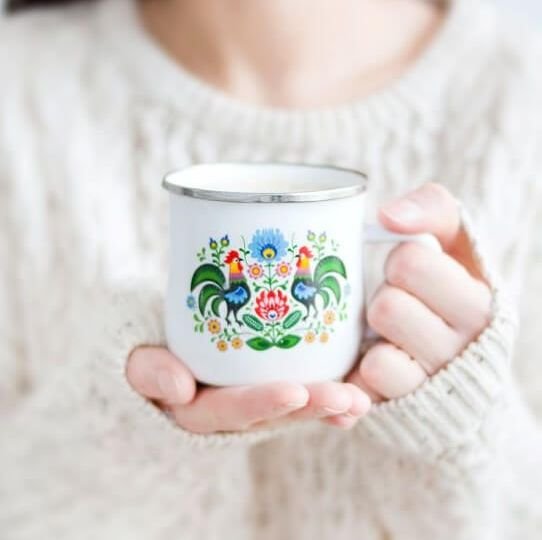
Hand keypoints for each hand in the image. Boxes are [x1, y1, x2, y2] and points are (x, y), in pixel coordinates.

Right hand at [126, 347, 370, 433]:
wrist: (159, 344)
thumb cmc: (144, 345)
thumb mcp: (133, 355)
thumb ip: (146, 370)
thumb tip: (178, 389)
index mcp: (194, 406)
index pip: (227, 410)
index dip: (259, 403)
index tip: (294, 391)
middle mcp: (227, 410)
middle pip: (270, 413)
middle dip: (309, 407)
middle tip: (346, 399)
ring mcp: (250, 400)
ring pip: (291, 408)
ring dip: (328, 406)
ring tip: (361, 401)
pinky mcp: (268, 386)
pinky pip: (300, 396)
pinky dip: (329, 402)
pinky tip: (357, 400)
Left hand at [348, 183, 491, 401]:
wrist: (461, 372)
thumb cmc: (448, 294)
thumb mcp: (456, 246)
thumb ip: (434, 211)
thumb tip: (388, 215)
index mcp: (482, 302)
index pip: (409, 261)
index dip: (398, 261)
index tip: (410, 271)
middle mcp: (466, 349)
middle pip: (387, 307)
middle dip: (383, 299)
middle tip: (396, 304)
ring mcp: (435, 385)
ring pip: (378, 356)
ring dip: (372, 340)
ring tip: (390, 336)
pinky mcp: (404, 411)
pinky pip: (365, 387)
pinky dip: (362, 372)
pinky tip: (377, 361)